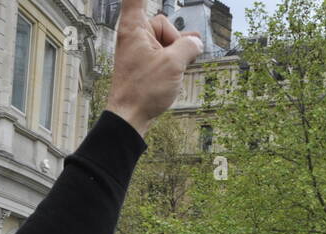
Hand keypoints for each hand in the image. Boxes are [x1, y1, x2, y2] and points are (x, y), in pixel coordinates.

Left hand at [106, 2, 202, 136]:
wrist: (129, 117)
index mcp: (134, 27)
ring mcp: (137, 50)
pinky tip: (177, 70)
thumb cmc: (143, 90)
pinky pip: (163, 54)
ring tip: (173, 73)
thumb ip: (189, 47)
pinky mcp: (142, 63)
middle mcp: (133, 35)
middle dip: (175, 41)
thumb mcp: (173, 64)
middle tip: (174, 61)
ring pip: (166, 42)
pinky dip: (172, 60)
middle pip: (163, 24)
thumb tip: (196, 42)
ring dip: (176, 54)